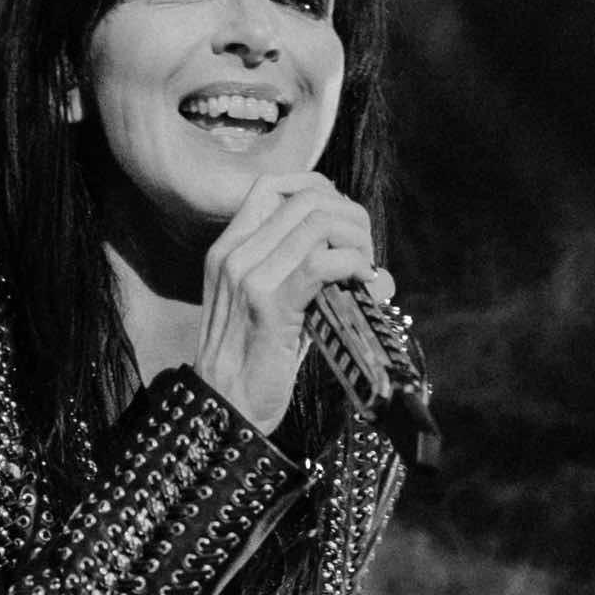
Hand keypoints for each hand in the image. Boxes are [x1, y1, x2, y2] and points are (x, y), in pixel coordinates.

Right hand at [193, 172, 374, 433]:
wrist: (224, 409)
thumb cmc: (254, 363)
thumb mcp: (266, 306)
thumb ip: (303, 276)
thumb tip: (370, 267)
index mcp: (226, 248)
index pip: (272, 185)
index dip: (319, 190)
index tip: (343, 222)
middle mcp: (233, 253)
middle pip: (305, 197)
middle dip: (350, 216)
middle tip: (365, 254)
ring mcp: (248, 275)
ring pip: (318, 222)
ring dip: (357, 240)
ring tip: (365, 270)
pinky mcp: (270, 303)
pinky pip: (322, 261)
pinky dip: (353, 264)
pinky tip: (361, 284)